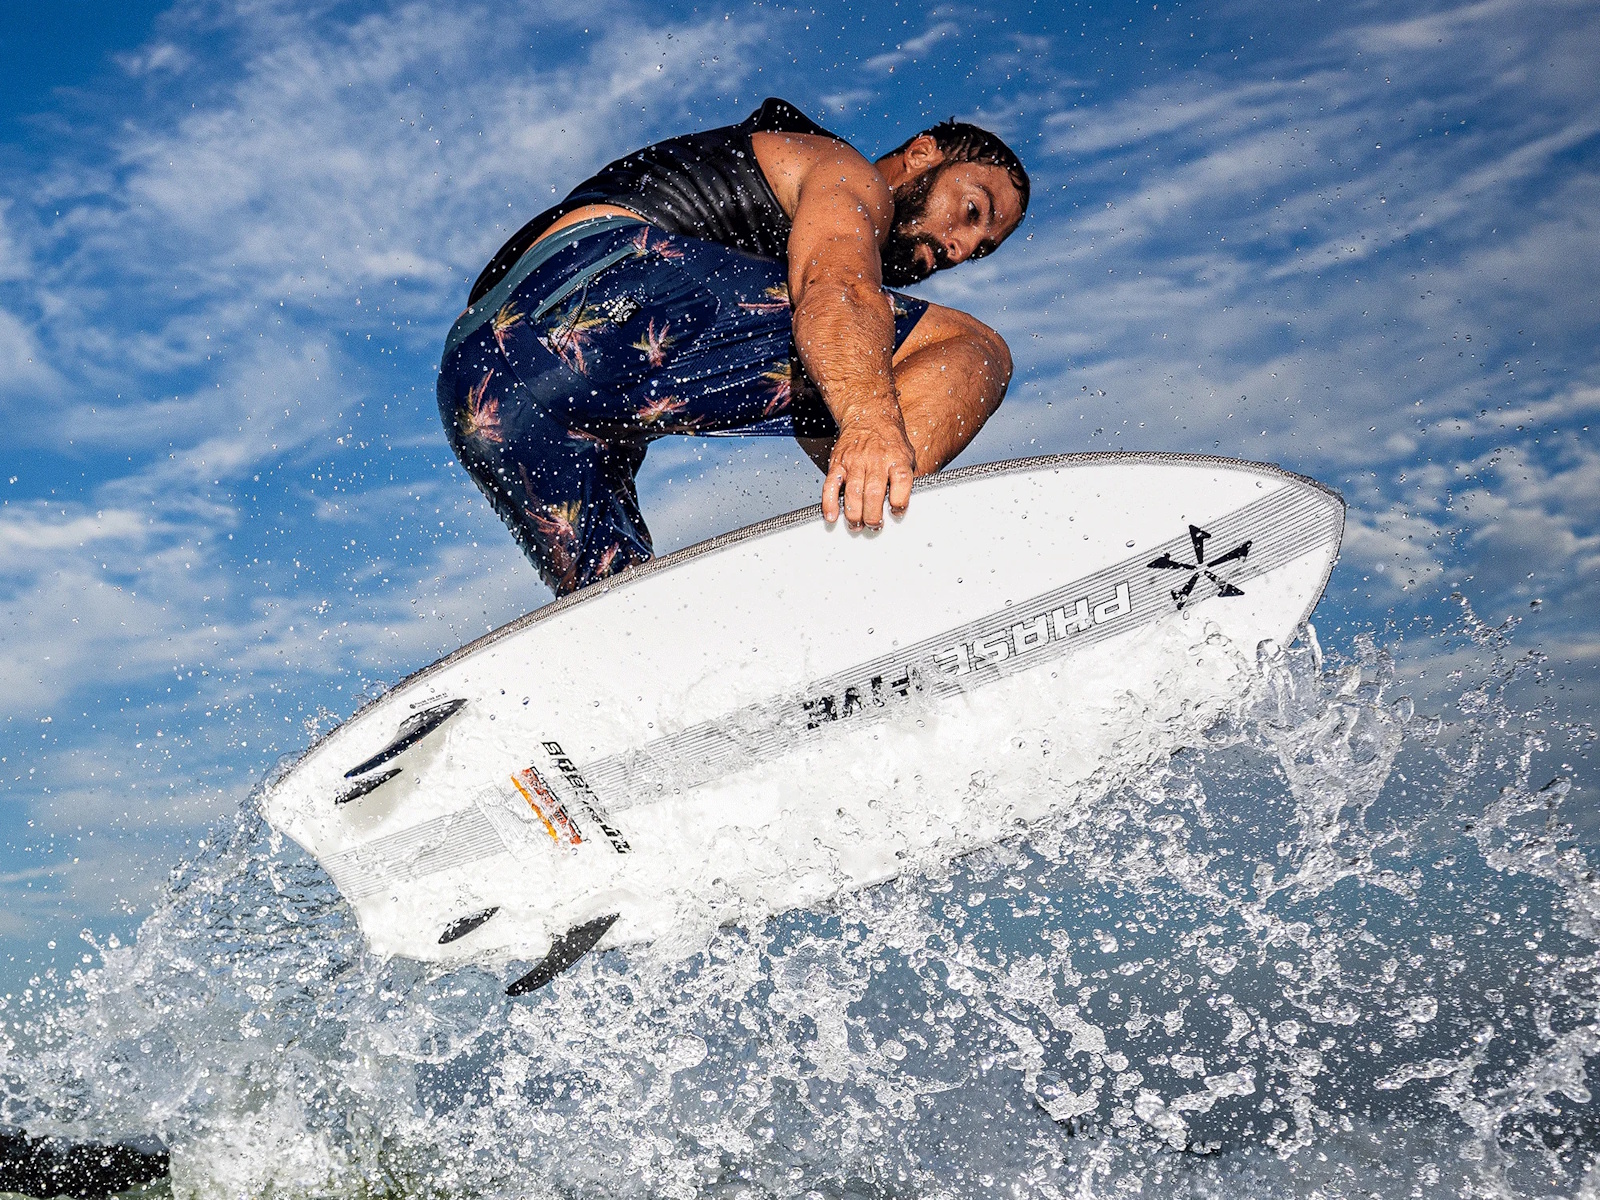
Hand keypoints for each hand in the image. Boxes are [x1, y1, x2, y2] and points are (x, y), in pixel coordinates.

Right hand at [821, 406, 915, 528]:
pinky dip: (829, 503)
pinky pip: (831, 485)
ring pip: (853, 493)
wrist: (869, 415)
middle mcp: (875, 460)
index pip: (901, 481)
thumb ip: (909, 478)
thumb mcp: (907, 455)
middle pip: (874, 492)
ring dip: (854, 514)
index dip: (900, 500)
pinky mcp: (838, 463)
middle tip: (874, 525)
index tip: (897, 511)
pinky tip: (832, 516)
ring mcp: (854, 461)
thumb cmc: (890, 441)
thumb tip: (912, 503)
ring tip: (857, 526)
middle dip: (873, 515)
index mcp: (896, 458)